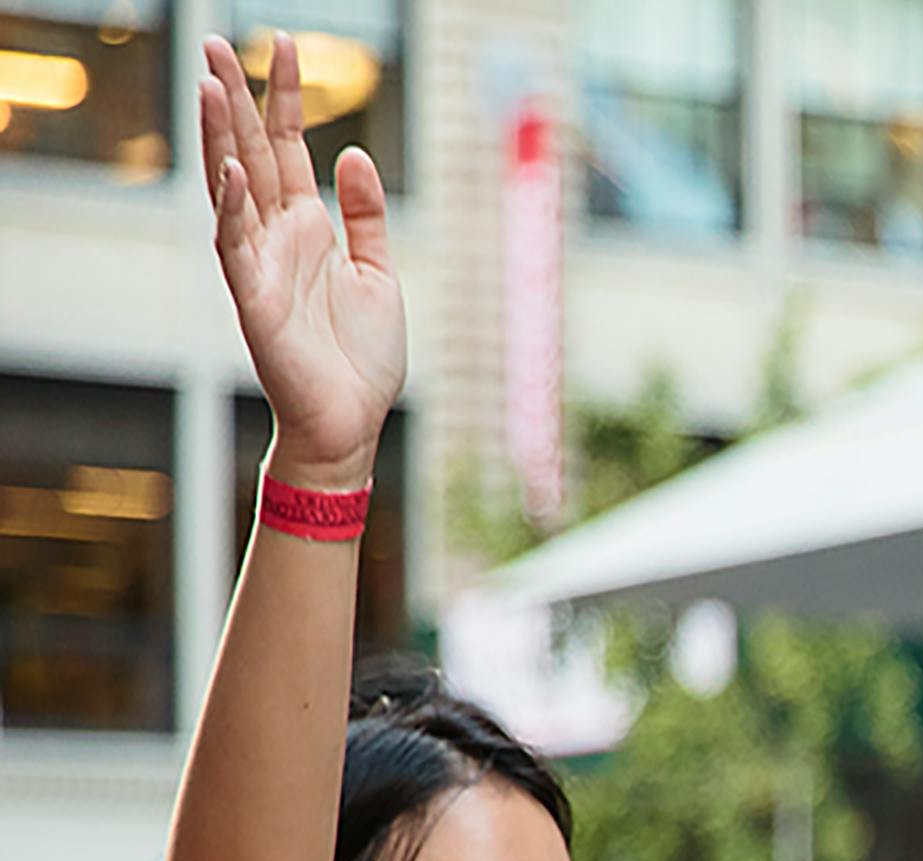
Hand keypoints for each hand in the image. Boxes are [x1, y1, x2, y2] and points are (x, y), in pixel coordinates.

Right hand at [198, 35, 401, 485]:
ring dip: (218, 138)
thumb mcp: (379, 271)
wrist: (352, 421)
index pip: (288, 147)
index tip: (282, 45)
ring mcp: (260, 264)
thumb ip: (366, 214)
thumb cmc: (361, 354)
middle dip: (233, 99)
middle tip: (214, 42)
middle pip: (250, 152)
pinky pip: (237, 247)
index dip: (285, 97)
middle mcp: (277, 236)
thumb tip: (352, 153)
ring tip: (207, 84)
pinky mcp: (254, 299)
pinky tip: (231, 171)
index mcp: (308, 226)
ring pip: (233, 187)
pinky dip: (232, 209)